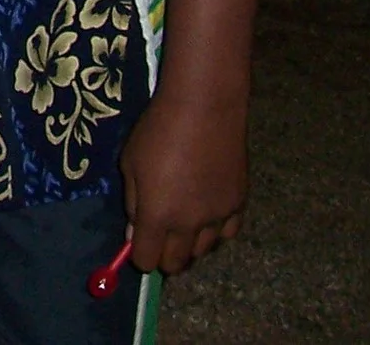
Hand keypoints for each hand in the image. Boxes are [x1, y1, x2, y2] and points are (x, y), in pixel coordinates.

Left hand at [119, 91, 246, 275]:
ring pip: (203, 251)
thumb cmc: (158, 129)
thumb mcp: (130, 163)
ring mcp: (218, 216)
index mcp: (158, 215)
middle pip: (176, 263)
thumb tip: (134, 234)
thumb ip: (132, 202)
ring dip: (190, 243)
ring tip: (183, 220)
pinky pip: (227, 233)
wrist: (205, 106)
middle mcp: (189, 224)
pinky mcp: (239, 204)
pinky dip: (215, 231)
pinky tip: (207, 213)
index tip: (138, 242)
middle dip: (164, 256)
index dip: (140, 256)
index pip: (147, 261)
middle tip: (159, 236)